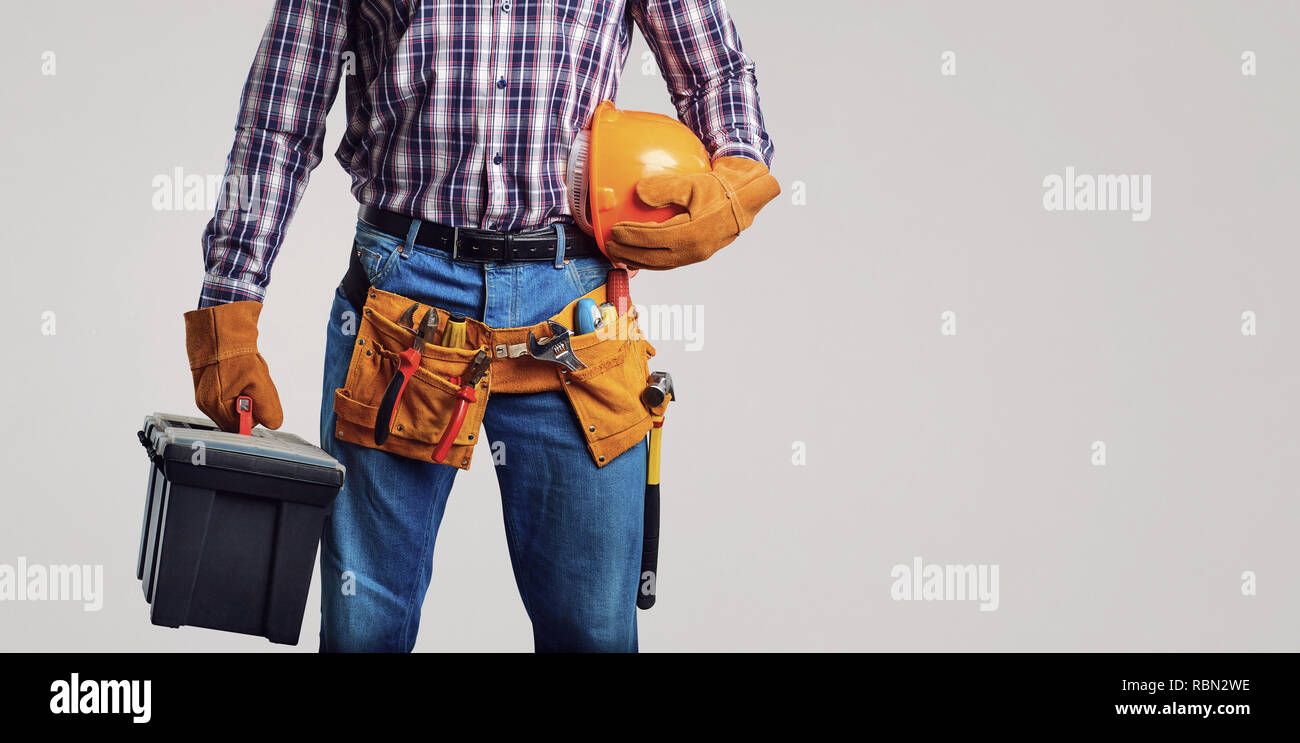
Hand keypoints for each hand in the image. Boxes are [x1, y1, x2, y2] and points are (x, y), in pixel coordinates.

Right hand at [183, 300, 283, 431]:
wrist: (219, 329)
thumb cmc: (235, 354)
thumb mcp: (259, 382)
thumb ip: (268, 408)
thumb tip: (273, 424)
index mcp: (214, 406)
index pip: (239, 428)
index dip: (253, 416)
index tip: (258, 398)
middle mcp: (205, 404)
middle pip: (236, 418)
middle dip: (250, 402)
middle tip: (253, 383)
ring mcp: (204, 395)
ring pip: (234, 406)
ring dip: (245, 394)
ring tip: (245, 375)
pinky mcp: (207, 387)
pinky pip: (229, 396)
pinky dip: (239, 387)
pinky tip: (240, 374)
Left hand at [605, 155, 779, 269]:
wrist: (744, 200)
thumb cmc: (719, 189)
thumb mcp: (691, 183)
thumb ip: (664, 188)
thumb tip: (638, 193)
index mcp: (692, 233)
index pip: (653, 238)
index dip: (632, 236)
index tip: (614, 230)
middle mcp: (694, 250)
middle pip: (653, 257)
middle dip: (628, 254)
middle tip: (610, 247)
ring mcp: (696, 256)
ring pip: (661, 264)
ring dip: (638, 262)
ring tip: (619, 256)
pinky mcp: (697, 255)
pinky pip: (669, 262)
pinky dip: (651, 260)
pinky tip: (639, 256)